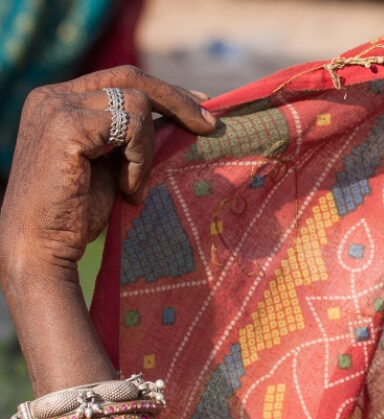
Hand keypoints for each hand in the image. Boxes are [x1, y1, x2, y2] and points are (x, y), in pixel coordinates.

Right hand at [0, 65, 217, 280]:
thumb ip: (132, 137)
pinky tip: (127, 189)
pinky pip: (130, 127)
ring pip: (137, 103)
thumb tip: (182, 118)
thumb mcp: (111, 164)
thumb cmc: (77, 213)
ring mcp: (56, 108)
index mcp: (60, 100)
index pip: (122, 78)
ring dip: (147, 149)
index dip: (167, 91)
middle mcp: (52, 96)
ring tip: (133, 185)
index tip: (202, 107)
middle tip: (210, 126)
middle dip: (177, 101)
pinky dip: (139, 160)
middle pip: (131, 77)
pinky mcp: (66, 127)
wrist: (42, 247)